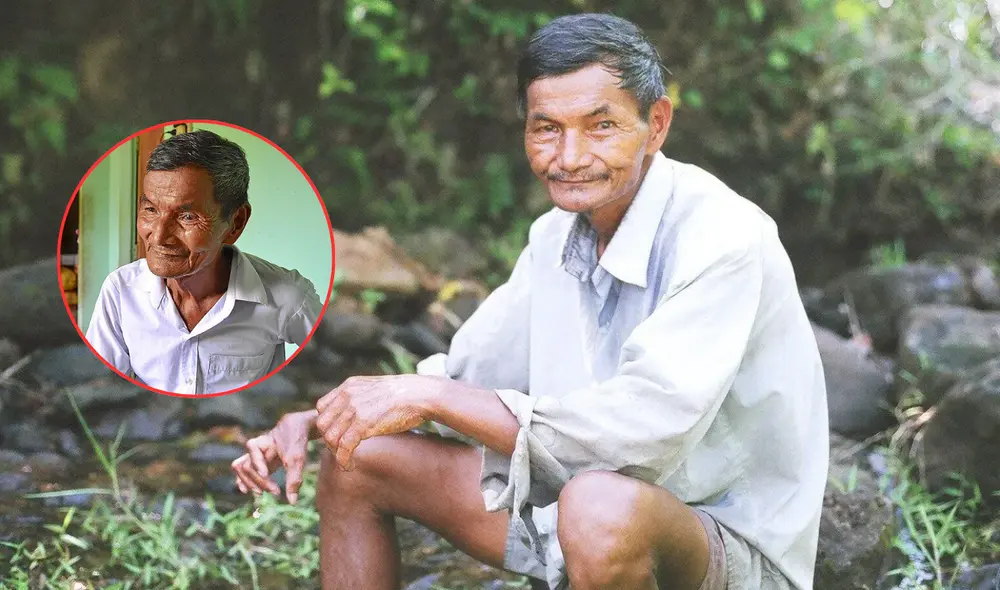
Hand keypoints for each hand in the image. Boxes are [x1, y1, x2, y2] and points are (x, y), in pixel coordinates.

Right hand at [231, 410, 315, 503]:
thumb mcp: (298, 458)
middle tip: (276, 492)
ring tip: (260, 493)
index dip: (258, 464)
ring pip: (241, 468)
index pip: (252, 450)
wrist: (297, 427)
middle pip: (246, 466)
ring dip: (248, 482)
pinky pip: (244, 471)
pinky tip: (246, 491)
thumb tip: (292, 502)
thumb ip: (294, 479)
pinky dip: (244, 481)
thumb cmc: (297, 440)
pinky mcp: (258, 462)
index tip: (267, 475)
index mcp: (263, 441)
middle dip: (258, 481)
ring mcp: (255, 456)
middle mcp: (256, 449)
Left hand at [315, 375, 434, 469]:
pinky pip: (343, 447)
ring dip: (335, 453)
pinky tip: (349, 467)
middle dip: (328, 441)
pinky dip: (343, 460)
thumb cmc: (404, 395)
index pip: (321, 407)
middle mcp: (347, 395)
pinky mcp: (363, 424)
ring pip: (330, 437)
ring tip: (346, 461)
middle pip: (322, 424)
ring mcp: (354, 409)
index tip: (336, 436)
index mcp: (349, 386)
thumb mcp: (375, 389)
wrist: (420, 394)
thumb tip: (353, 414)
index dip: (326, 424)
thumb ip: (359, 398)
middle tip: (341, 451)